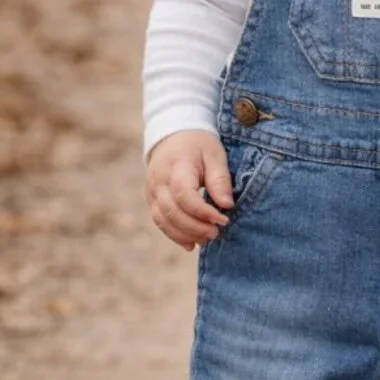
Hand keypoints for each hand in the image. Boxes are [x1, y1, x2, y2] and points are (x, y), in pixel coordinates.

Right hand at [145, 130, 233, 251]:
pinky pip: (160, 221)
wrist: (173, 136)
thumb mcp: (215, 155)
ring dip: (184, 234)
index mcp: (176, 166)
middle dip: (195, 227)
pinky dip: (174, 235)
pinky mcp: (152, 200)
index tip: (223, 219)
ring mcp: (152, 191)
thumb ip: (220, 179)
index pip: (184, 194)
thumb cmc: (198, 145)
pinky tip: (191, 244)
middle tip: (216, 233)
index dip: (203, 211)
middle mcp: (159, 181)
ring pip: (163, 220)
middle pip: (172, 211)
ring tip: (206, 240)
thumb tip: (227, 205)